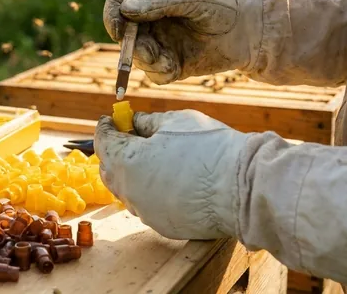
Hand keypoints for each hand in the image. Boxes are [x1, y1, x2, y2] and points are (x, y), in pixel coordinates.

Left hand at [94, 110, 249, 239]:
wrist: (243, 187)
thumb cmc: (209, 147)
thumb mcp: (174, 121)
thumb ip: (147, 122)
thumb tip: (134, 122)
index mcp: (126, 161)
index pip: (103, 142)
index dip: (105, 128)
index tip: (110, 120)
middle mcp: (130, 191)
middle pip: (109, 169)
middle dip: (114, 152)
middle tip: (128, 137)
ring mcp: (146, 212)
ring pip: (128, 190)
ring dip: (131, 173)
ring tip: (150, 158)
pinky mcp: (163, 225)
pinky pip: (148, 205)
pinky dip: (150, 191)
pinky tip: (168, 180)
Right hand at [103, 0, 263, 83]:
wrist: (249, 30)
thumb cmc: (220, 1)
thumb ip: (157, 1)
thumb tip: (125, 10)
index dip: (112, 11)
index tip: (118, 25)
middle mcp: (149, 17)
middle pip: (123, 31)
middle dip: (128, 43)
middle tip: (144, 48)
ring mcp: (158, 40)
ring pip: (136, 55)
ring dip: (144, 59)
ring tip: (163, 58)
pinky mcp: (169, 63)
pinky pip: (153, 73)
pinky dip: (159, 72)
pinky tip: (174, 66)